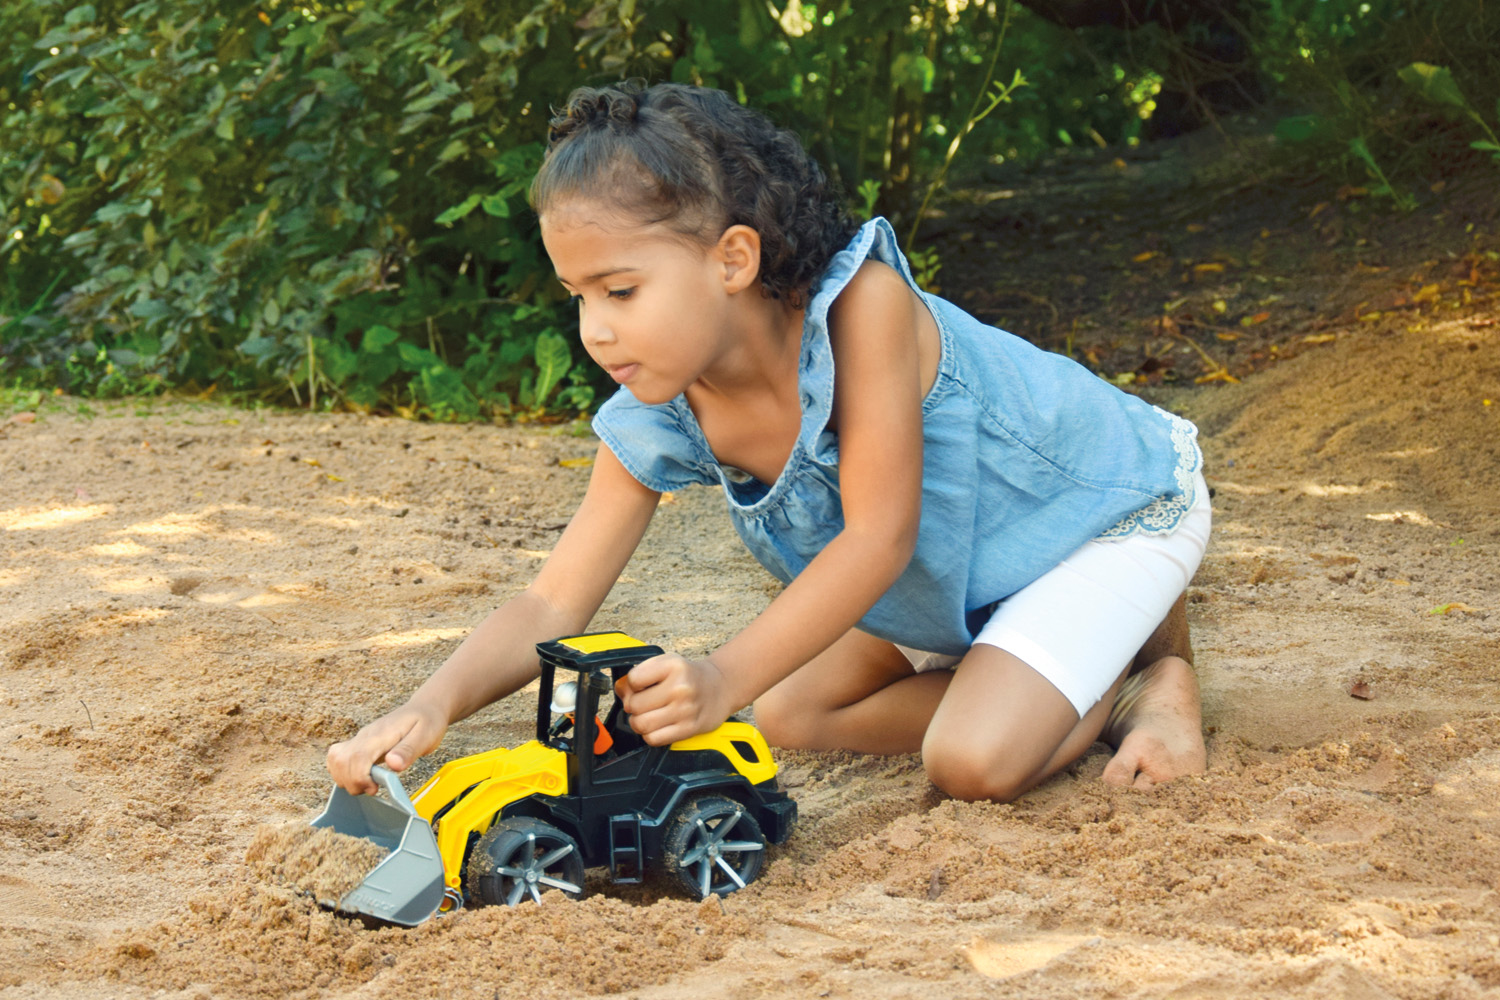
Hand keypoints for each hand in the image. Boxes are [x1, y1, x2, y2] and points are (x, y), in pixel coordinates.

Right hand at [326, 700, 447, 794]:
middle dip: (353, 783)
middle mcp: (366, 735)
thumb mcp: (425, 736)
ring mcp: (361, 739)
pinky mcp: (360, 744)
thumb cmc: (427, 722)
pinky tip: (360, 777)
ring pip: (336, 760)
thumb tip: (393, 764)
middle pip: (341, 761)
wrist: (425, 708)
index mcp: (381, 734)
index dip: (359, 778)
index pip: (357, 757)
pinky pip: (338, 757)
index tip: (374, 788)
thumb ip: (408, 750)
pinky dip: (342, 772)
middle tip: (373, 789)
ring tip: (367, 784)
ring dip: (345, 779)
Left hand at [615, 653, 733, 745]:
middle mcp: (681, 688)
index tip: (639, 686)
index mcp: (674, 666)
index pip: (633, 680)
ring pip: (641, 724)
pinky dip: (649, 735)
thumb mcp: (667, 663)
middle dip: (632, 705)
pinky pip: (653, 739)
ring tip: (648, 715)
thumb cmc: (689, 676)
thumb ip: (640, 672)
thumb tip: (619, 689)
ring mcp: (685, 710)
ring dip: (638, 722)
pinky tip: (657, 725)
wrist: (720, 688)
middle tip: (643, 703)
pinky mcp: (688, 729)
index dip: (630, 684)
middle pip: (634, 705)